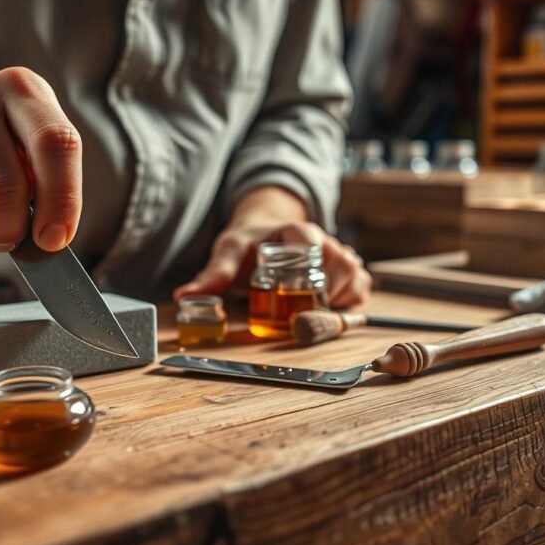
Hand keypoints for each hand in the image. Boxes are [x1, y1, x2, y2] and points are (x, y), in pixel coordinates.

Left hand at [174, 187, 371, 307]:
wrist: (266, 230)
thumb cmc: (249, 240)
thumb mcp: (229, 250)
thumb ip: (212, 274)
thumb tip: (183, 297)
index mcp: (299, 231)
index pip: (315, 248)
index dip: (306, 277)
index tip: (289, 295)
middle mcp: (327, 240)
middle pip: (340, 270)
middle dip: (320, 297)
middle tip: (296, 314)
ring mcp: (342, 254)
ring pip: (354, 279)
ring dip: (335, 301)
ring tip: (307, 308)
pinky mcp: (350, 270)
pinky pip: (361, 289)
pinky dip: (347, 302)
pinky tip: (325, 306)